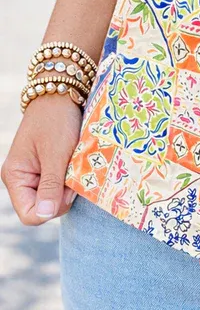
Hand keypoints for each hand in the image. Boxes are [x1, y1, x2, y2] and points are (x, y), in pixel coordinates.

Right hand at [1, 96, 81, 223]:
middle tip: (74, 172)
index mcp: (15, 176)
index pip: (30, 214)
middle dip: (63, 196)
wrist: (61, 94)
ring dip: (68, 187)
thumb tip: (45, 215)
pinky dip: (69, 179)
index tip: (68, 188)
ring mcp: (34, 174)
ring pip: (54, 198)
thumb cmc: (57, 120)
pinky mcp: (46, 169)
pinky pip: (59, 186)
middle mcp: (21, 179)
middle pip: (44, 208)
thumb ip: (51, 185)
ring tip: (74, 165)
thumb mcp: (56, 153)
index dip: (52, 209)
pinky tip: (74, 164)